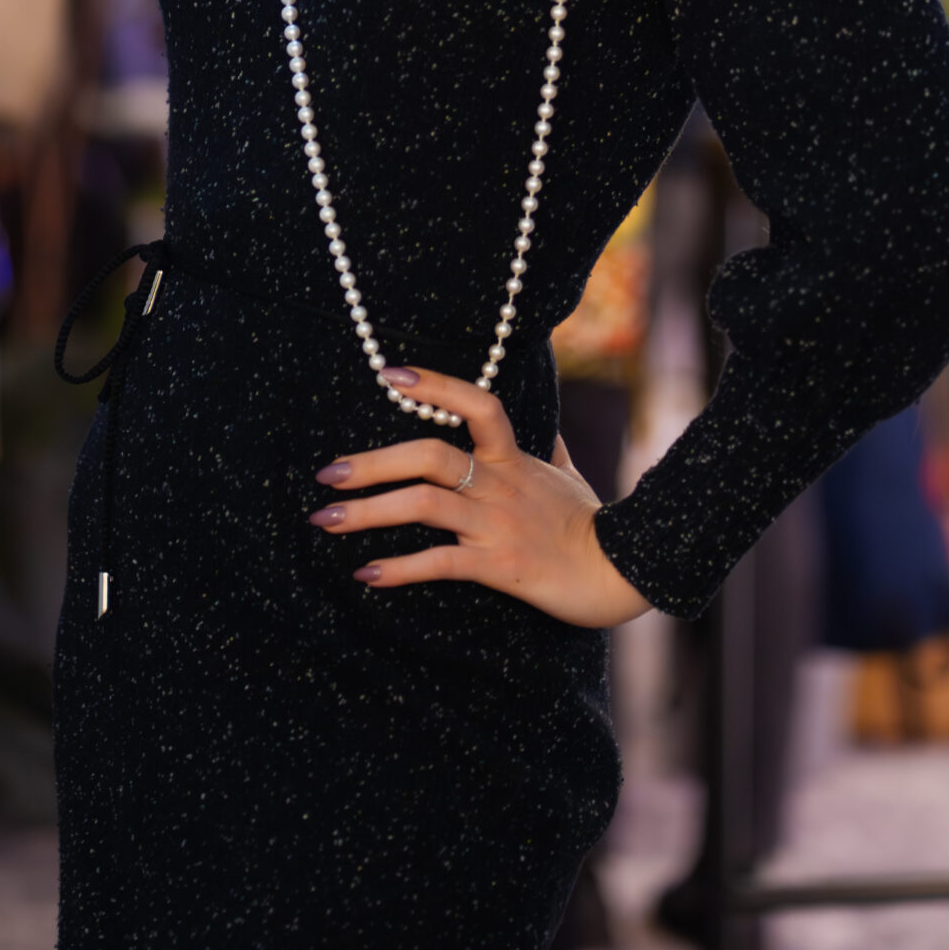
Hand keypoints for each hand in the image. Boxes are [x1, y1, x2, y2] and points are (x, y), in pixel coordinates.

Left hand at [308, 364, 651, 629]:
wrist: (622, 572)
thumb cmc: (592, 523)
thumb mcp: (570, 474)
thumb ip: (550, 447)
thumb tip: (546, 423)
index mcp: (513, 458)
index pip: (477, 403)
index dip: (434, 384)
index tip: (388, 374)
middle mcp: (500, 484)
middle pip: (430, 455)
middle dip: (373, 463)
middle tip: (326, 474)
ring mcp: (498, 525)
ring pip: (425, 506)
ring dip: (369, 513)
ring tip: (326, 520)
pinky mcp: (500, 566)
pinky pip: (441, 563)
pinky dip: (399, 568)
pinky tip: (366, 575)